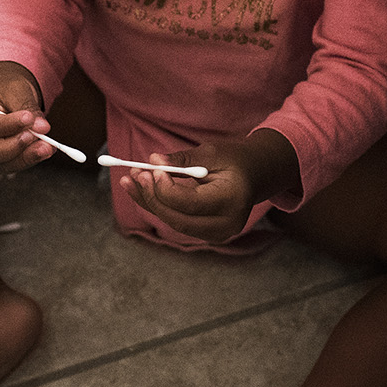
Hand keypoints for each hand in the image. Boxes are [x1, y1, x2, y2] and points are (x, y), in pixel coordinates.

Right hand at [0, 61, 55, 173]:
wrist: (3, 98)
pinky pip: (9, 167)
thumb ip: (26, 107)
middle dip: (13, 147)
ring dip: (25, 157)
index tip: (29, 119)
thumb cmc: (3, 90)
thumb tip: (42, 127)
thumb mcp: (14, 89)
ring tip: (46, 146)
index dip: (6, 125)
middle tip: (37, 137)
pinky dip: (27, 159)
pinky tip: (43, 150)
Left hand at [119, 129, 299, 244]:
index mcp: (232, 200)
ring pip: (174, 222)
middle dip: (152, 197)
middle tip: (134, 174)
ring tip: (131, 179)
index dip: (165, 188)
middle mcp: (227, 223)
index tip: (150, 168)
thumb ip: (182, 159)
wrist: (255, 175)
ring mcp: (218, 233)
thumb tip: (152, 161)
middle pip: (178, 218)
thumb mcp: (211, 153)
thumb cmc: (234, 160)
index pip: (190, 203)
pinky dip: (159, 206)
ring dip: (150, 201)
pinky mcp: (207, 234)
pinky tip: (142, 189)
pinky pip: (177, 222)